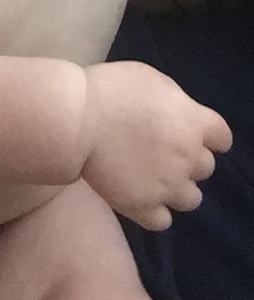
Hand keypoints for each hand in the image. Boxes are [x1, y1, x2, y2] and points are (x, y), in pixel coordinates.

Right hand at [81, 61, 231, 230]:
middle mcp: (188, 158)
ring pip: (191, 199)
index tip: (191, 133)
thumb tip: (178, 117)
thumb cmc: (111, 89)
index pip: (222, 138)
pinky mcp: (144, 207)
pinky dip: (154, 211)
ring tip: (152, 177)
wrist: (77, 118)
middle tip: (160, 150)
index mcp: (193, 122)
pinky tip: (140, 196)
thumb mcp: (151, 79)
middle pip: (206, 168)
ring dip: (177, 188)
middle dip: (188, 159)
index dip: (208, 136)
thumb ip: (175, 102)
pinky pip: (163, 221)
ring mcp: (168, 186)